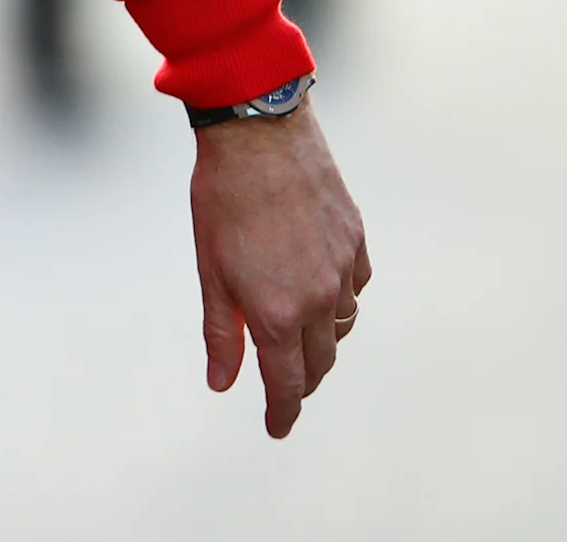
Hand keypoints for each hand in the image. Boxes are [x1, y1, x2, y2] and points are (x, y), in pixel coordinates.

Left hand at [191, 104, 369, 436]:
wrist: (260, 137)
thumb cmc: (222, 201)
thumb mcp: (209, 271)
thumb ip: (221, 333)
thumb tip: (222, 384)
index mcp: (278, 312)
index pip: (287, 383)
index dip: (283, 411)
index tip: (277, 429)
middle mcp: (319, 299)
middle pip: (319, 362)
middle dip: (302, 381)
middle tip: (286, 390)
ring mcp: (343, 271)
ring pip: (342, 326)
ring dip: (322, 340)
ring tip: (300, 341)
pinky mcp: (357, 242)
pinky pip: (355, 288)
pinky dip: (340, 300)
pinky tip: (322, 292)